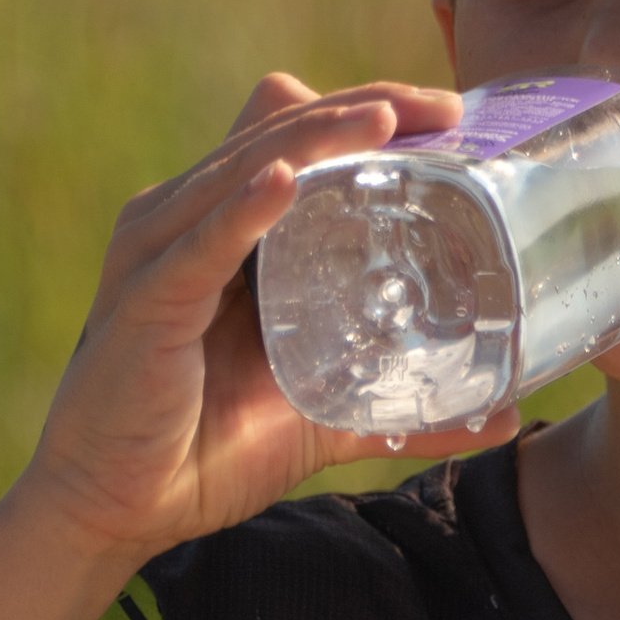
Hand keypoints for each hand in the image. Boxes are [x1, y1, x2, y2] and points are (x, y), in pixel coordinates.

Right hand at [15, 73, 514, 576]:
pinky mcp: (145, 301)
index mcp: (227, 231)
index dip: (369, 113)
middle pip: (280, 132)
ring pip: (245, 167)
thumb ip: (402, 409)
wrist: (118, 511)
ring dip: (318, 139)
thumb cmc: (205, 452)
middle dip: (366, 111)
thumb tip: (501, 420)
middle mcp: (187, 221)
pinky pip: (199, 243)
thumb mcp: (322, 417)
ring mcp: (160, 252)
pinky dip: (242, 210)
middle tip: (445, 109)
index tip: (451, 118)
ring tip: (387, 121)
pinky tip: (285, 181)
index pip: (299, 140)